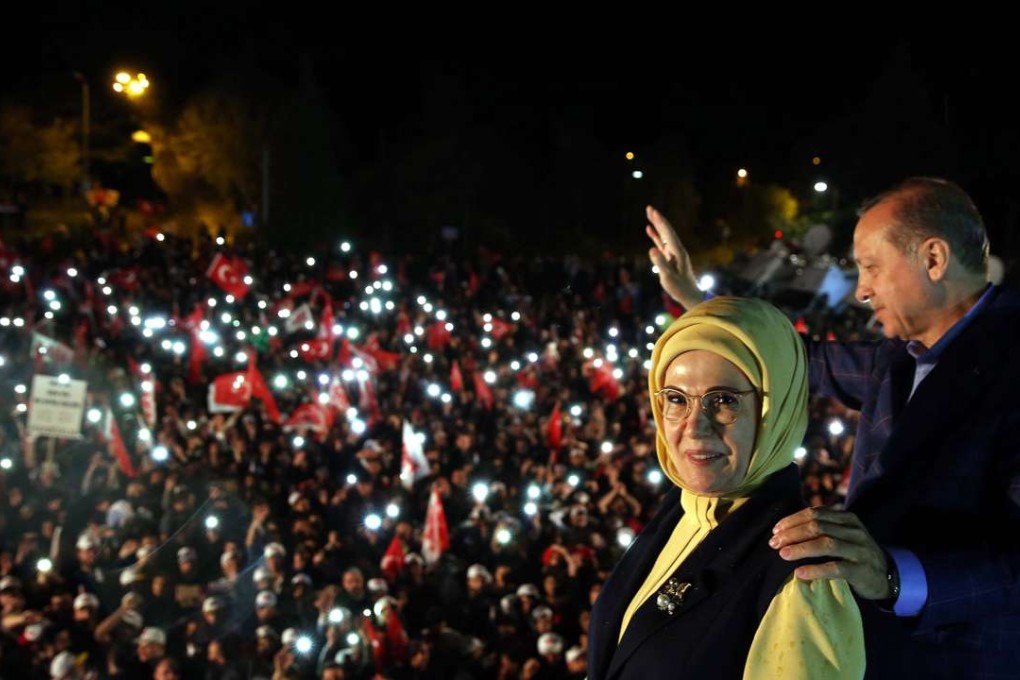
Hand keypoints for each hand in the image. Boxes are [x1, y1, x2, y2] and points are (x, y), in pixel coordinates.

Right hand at [645, 205, 702, 309]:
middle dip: (658, 219)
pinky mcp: (670, 258)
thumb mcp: (669, 277)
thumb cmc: (680, 288)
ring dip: (657, 225)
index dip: (660, 223)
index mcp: (678, 252)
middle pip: (667, 231)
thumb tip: (651, 249)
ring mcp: (673, 253)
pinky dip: (656, 235)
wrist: (690, 295)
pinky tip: (649, 230)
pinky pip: (661, 243)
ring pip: (664, 235)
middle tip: (649, 208)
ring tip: (649, 214)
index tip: (654, 212)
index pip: (668, 234)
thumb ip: (660, 263)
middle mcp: (677, 250)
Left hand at [769, 506, 891, 599]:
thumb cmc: (855, 553)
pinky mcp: (861, 570)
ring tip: (783, 554)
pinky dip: (815, 570)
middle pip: (818, 527)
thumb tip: (786, 528)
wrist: (886, 576)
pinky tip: (800, 573)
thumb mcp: (844, 534)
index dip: (792, 520)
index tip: (775, 530)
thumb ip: (823, 527)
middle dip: (792, 534)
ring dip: (801, 548)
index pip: (815, 513)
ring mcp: (859, 550)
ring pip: (826, 544)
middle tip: (774, 543)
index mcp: (847, 518)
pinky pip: (835, 568)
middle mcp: (854, 531)